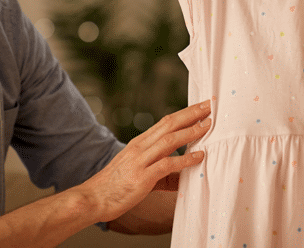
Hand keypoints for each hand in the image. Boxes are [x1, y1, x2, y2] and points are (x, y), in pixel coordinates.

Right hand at [80, 99, 210, 223]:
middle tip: (209, 105)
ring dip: (191, 131)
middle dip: (191, 114)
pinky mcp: (142, 177)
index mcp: (139, 143)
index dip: (184, 113)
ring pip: (170, 140)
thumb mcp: (137, 171)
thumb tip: (183, 175)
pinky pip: (168, 164)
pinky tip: (199, 156)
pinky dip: (185, 159)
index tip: (200, 107)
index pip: (165, 122)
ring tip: (209, 125)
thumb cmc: (115, 186)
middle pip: (169, 124)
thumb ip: (160, 171)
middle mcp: (140, 147)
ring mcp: (141, 161)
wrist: (93, 198)